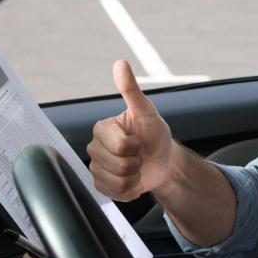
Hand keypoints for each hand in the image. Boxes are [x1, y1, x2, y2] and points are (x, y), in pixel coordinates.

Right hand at [88, 60, 173, 200]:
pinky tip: (133, 179)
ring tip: (136, 166)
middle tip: (139, 154)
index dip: (135, 146)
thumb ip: (131, 90)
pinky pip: (115, 194)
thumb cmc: (154, 134)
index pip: (120, 146)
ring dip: (135, 177)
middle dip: (136, 162)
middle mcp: (95, 147)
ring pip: (117, 181)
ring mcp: (96, 168)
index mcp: (102, 129)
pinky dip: (131, 190)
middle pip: (118, 166)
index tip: (138, 139)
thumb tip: (120, 63)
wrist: (163, 160)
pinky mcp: (101, 186)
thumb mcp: (147, 112)